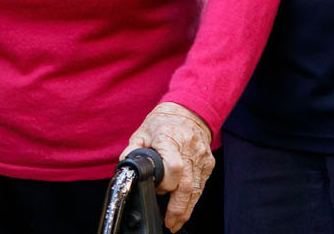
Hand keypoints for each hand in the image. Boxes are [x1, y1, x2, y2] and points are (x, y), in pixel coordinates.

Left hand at [123, 102, 213, 231]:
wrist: (189, 111)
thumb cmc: (163, 122)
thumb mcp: (142, 131)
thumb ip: (132, 150)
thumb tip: (125, 167)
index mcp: (170, 138)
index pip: (174, 166)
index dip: (167, 182)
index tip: (157, 189)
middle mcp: (189, 149)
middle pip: (187, 184)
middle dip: (178, 208)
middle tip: (169, 223)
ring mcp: (201, 157)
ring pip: (196, 189)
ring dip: (186, 209)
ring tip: (175, 222)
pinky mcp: (208, 164)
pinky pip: (201, 186)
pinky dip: (192, 199)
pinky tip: (184, 209)